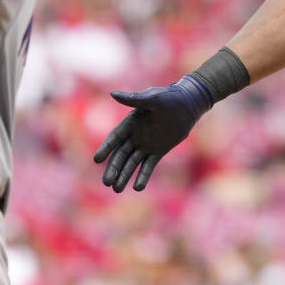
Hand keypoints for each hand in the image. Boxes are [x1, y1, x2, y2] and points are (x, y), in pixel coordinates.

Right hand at [93, 75, 213, 191]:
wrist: (188, 104)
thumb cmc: (169, 97)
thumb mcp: (152, 98)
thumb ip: (133, 99)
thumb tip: (112, 94)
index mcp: (130, 123)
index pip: (115, 138)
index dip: (106, 148)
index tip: (96, 160)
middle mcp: (135, 136)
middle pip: (121, 155)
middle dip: (113, 169)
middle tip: (107, 183)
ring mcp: (146, 145)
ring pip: (132, 163)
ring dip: (124, 176)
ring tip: (117, 190)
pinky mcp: (158, 152)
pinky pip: (148, 166)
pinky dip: (143, 176)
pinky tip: (138, 188)